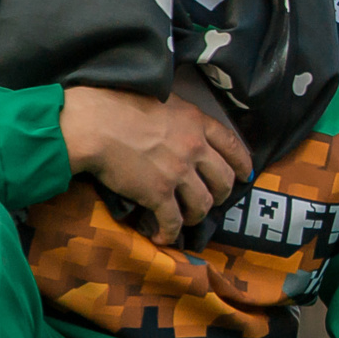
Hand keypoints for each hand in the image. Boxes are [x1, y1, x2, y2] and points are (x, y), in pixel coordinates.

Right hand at [59, 85, 251, 244]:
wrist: (93, 125)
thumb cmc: (118, 105)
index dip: (242, 163)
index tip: (245, 175)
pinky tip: (163, 236)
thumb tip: (181, 127)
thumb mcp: (162, 101)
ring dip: (196, 215)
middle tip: (211, 199)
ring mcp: (178, 172)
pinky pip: (173, 220)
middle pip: (224, 180)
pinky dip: (170, 233)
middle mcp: (194, 148)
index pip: (232, 145)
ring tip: (186, 218)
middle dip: (220, 194)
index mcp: (197, 123)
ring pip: (203, 204)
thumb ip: (180, 117)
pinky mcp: (158, 193)